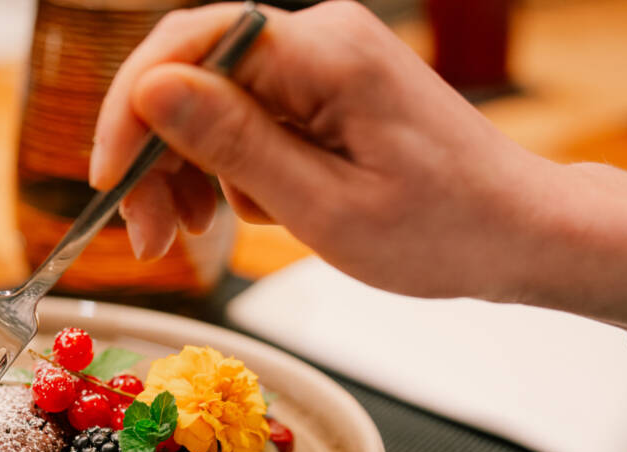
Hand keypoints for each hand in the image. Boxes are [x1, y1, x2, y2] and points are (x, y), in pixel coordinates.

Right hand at [91, 1, 626, 334]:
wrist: (518, 233)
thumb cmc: (442, 231)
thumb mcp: (325, 207)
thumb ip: (234, 145)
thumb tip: (151, 91)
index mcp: (325, 52)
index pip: (190, 44)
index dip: (131, 109)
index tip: (108, 181)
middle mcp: (319, 38)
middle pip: (190, 73)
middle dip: (153, 155)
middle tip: (147, 239)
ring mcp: (321, 61)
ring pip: (208, 100)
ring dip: (183, 170)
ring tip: (189, 237)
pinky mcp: (323, 89)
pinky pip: (243, 117)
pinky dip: (224, 171)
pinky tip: (240, 215)